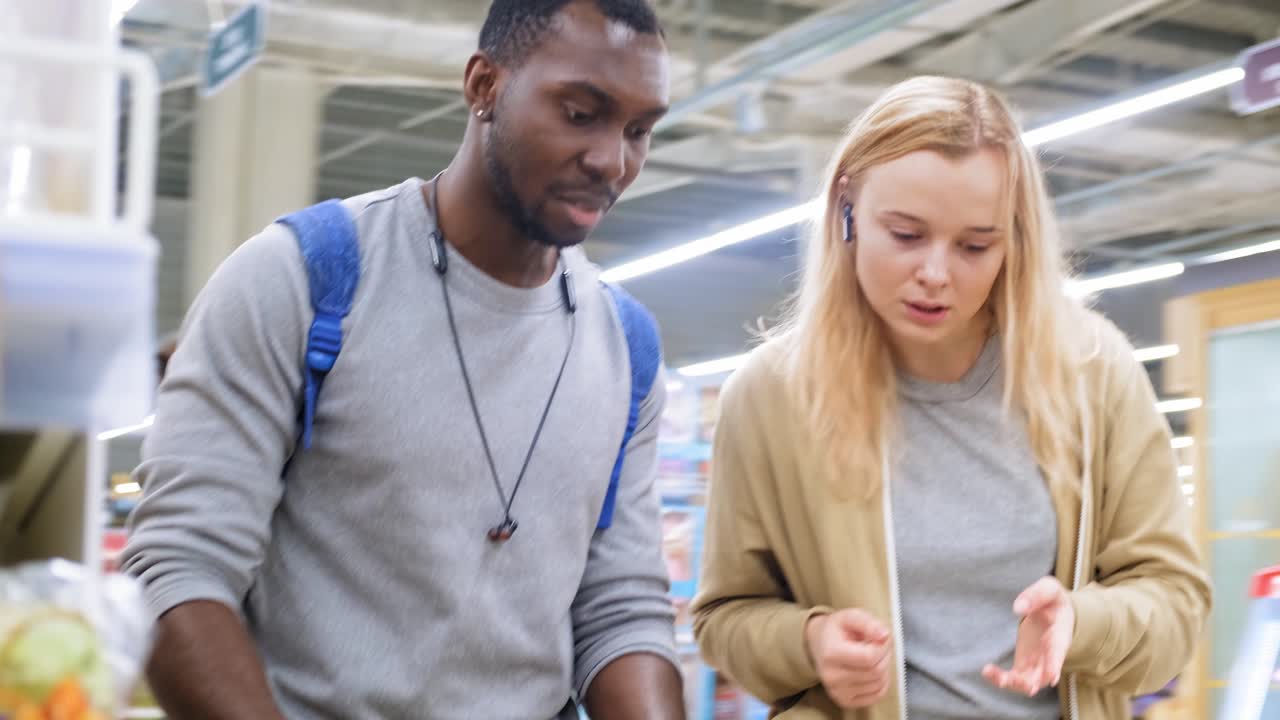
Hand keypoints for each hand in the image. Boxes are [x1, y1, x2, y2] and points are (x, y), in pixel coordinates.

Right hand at [804, 609, 891, 708]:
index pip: (870, 657)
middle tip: (877, 646)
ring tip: (872, 657)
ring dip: (883, 669)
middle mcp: (831, 676)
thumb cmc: (836, 630)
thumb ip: (868, 623)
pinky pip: (876, 696)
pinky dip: (881, 683)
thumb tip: (884, 636)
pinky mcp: (844, 701)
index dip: (882, 647)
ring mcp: (837, 691)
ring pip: (879, 684)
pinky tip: (871, 671)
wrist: (818, 643)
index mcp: (831, 653)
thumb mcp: (850, 616)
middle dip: (884, 657)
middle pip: (876, 672)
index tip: (879, 639)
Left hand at [983, 577, 1074, 696]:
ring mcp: (1037, 664)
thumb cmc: (1053, 601)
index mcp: (1060, 636)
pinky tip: (987, 671)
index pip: (1058, 653)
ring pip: (1027, 682)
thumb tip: (1017, 608)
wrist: (1055, 613)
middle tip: (1016, 682)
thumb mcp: (1049, 590)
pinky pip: (1014, 678)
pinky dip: (1001, 678)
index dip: (1054, 665)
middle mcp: (1050, 656)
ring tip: (994, 675)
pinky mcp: (1024, 665)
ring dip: (1013, 683)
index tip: (1050, 677)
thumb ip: (1036, 595)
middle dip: (1030, 682)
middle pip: (1042, 676)